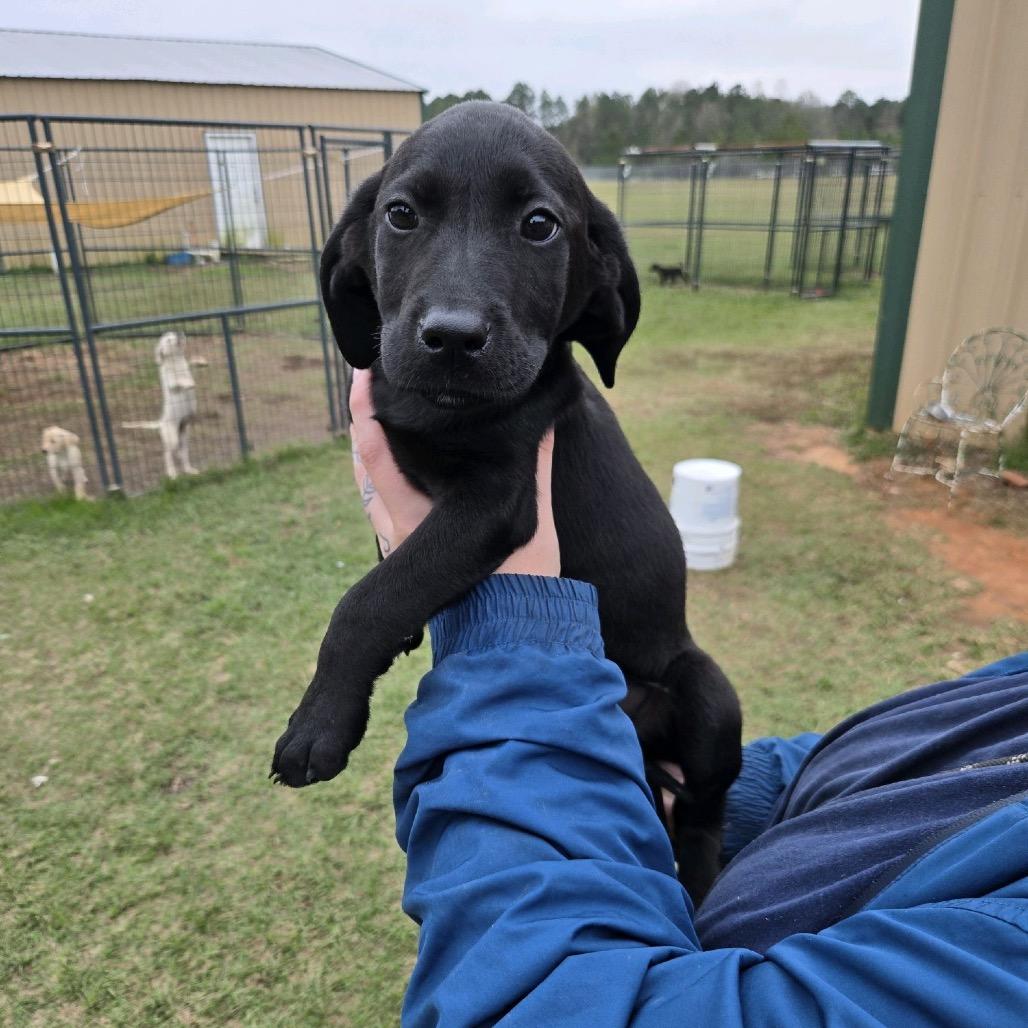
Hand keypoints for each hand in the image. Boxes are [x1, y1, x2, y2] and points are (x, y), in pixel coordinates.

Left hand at [348, 369, 559, 575]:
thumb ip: (532, 466)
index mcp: (415, 512)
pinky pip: (383, 509)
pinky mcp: (405, 556)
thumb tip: (544, 423)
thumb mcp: (527, 517)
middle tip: (371, 385)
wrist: (507, 632)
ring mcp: (396, 543)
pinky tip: (396, 469)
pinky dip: (383, 482)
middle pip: (365, 464)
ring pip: (370, 488)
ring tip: (379, 417)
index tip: (365, 376)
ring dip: (371, 452)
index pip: (376, 452)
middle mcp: (397, 526)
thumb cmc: (516, 578)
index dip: (366, 411)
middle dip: (366, 425)